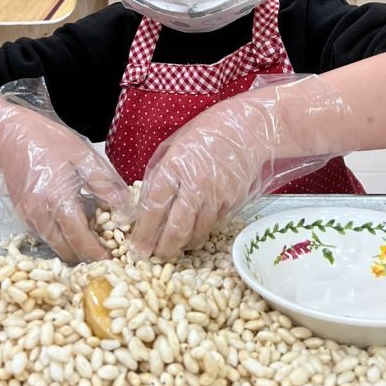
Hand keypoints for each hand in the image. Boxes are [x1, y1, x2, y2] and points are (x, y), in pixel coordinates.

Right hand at [0, 103, 131, 262]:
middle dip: (87, 254)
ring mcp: (27, 217)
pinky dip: (60, 235)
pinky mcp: (22, 215)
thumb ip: (105, 185)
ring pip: (54, 245)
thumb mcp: (83, 156)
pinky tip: (72, 217)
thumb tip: (124, 210)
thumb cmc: (47, 140)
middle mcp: (39, 214)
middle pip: (66, 250)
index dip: (97, 254)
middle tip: (106, 246)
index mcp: (57, 199)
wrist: (8, 134)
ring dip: (73, 245)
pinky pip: (44, 235)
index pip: (80, 240)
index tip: (113, 259)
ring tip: (91, 228)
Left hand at [131, 97, 275, 259]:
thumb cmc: (206, 133)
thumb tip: (145, 203)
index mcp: (174, 167)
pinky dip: (202, 232)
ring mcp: (216, 196)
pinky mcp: (232, 202)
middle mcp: (195, 185)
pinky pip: (214, 225)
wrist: (248, 128)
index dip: (144, 232)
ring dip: (183, 244)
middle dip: (163, 249)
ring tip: (174, 247)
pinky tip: (195, 231)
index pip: (154, 208)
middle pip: (176, 229)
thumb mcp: (173, 146)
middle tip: (155, 256)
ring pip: (197, 232)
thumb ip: (159, 173)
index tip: (137, 247)